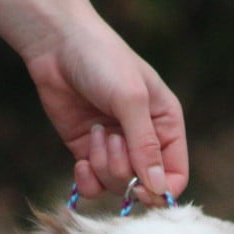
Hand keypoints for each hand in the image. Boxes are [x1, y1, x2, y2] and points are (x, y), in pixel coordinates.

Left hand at [24, 19, 187, 205]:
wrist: (58, 45)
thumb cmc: (103, 61)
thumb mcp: (131, 100)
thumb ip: (145, 146)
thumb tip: (158, 188)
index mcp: (166, 125)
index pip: (175, 175)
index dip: (159, 189)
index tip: (138, 187)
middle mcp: (143, 141)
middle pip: (142, 185)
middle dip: (122, 169)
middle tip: (111, 137)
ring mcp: (115, 148)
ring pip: (115, 186)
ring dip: (102, 166)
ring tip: (96, 133)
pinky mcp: (88, 151)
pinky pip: (92, 185)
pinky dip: (86, 179)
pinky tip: (79, 161)